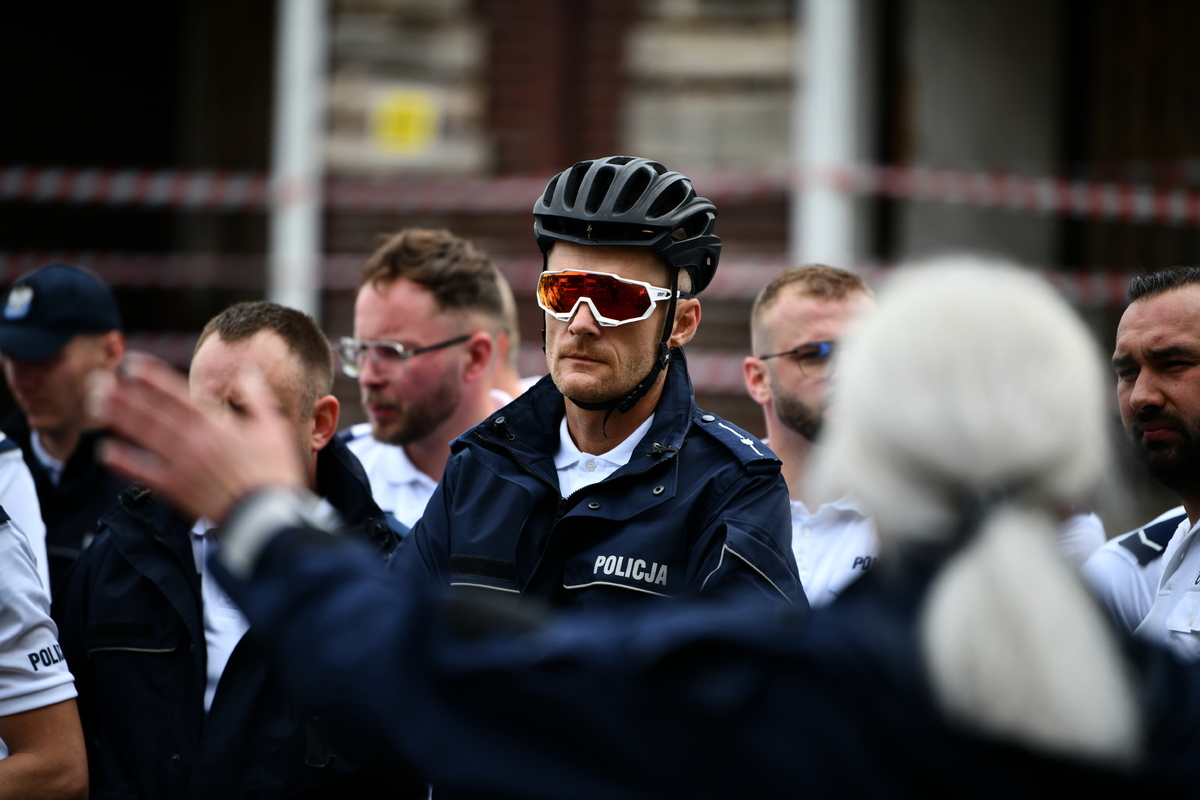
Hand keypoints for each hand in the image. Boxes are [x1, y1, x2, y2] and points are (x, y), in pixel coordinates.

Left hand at [89, 353, 304, 523]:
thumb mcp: (274, 429)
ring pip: (145, 437)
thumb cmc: (274, 473)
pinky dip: (125, 463)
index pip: (179, 395)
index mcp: (217, 425)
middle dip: (126, 395)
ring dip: (119, 419)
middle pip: (154, 413)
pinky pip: (144, 474)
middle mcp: (195, 441)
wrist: (266, 516)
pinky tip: (106, 453)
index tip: (132, 364)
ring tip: (97, 405)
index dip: (154, 378)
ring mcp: (183, 465)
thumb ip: (258, 398)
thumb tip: (248, 371)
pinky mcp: (176, 490)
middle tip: (100, 380)